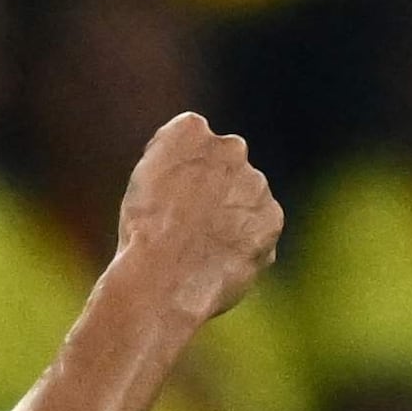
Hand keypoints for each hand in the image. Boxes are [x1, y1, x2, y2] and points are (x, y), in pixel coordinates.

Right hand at [113, 110, 281, 321]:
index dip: (178, 172)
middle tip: (186, 226)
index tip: (166, 198)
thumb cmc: (140, 236)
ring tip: (200, 251)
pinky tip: (218, 263)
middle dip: (213, 190)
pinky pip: (259, 233)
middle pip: (225, 167)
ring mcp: (255, 182)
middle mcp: (230, 146)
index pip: (191, 140)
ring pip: (246, 200)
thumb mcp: (139, 186)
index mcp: (188, 130)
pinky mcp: (272, 218)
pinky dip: (244, 247)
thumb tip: (187, 171)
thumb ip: (170, 164)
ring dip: (231, 220)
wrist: (164, 280)